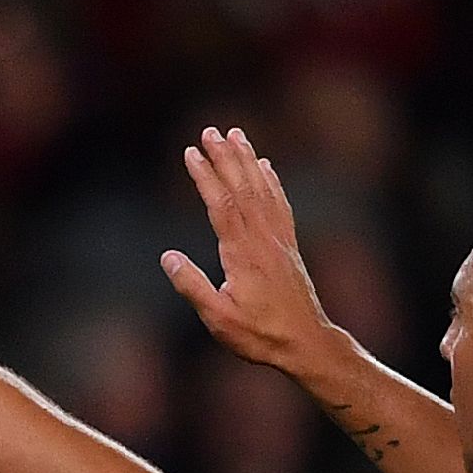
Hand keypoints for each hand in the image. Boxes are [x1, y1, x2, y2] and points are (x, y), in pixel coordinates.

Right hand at [161, 126, 333, 375]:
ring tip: (236, 134)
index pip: (221, 205)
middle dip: (224, 157)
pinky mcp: (288, 245)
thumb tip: (167, 257)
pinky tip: (265, 166)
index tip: (191, 153)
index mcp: (242, 253)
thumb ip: (192, 286)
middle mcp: (263, 238)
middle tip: (209, 131)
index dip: (205, 177)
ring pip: (262, 190)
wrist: (305, 341)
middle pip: (242, 188)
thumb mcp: (218, 318)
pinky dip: (271, 180)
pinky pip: (279, 203)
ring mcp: (278, 239)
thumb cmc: (259, 335)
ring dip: (247, 160)